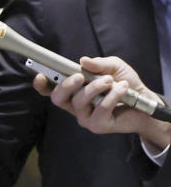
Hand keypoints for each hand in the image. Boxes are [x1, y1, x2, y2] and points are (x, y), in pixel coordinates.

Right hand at [34, 55, 170, 150]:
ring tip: (110, 80)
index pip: (50, 90)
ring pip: (79, 102)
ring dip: (95, 87)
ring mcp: (85, 117)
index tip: (40, 75)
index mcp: (72, 91)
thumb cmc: (124, 83)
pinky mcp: (98, 125)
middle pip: (58, 98)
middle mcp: (74, 106)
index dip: (41, 84)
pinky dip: (112, 96)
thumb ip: (99, 63)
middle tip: (80, 76)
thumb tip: (83, 61)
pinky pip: (100, 109)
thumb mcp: (113, 67)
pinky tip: (122, 89)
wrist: (146, 102)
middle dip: (66, 85)